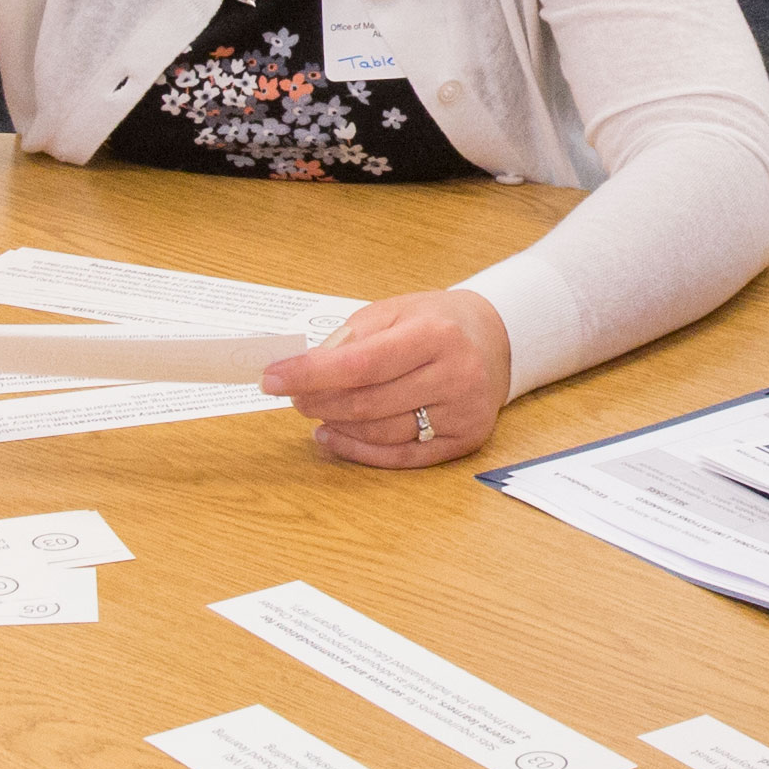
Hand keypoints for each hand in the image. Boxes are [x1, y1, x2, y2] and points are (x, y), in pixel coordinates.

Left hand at [260, 291, 512, 468]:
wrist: (496, 339)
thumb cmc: (438, 322)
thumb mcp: (394, 311)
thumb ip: (350, 339)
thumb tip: (303, 371)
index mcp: (435, 335)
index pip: (361, 364)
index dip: (311, 375)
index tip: (271, 378)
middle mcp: (456, 375)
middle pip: (367, 403)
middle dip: (318, 401)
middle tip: (292, 396)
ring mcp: (463, 412)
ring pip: (381, 433)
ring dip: (336, 425)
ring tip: (313, 412)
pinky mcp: (465, 440)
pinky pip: (402, 456)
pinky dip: (360, 451)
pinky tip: (333, 437)